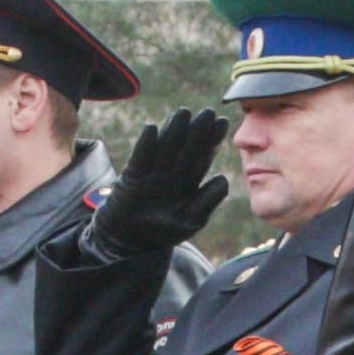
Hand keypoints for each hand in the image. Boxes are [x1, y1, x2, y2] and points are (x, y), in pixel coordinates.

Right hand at [86, 107, 233, 266]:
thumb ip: (207, 202)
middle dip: (197, 130)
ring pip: (165, 147)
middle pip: (186, 148)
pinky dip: (145, 144)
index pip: (202, 156)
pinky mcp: (133, 176)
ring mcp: (152, 172)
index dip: (212, 140)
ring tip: (183, 114)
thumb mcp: (190, 221)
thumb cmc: (162, 233)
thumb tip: (224, 179)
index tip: (222, 123)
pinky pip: (140, 158)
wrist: (129, 242)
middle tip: (208, 112)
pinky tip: (151, 129)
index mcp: (188, 181)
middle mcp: (172, 172)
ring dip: (173, 130)